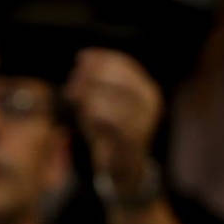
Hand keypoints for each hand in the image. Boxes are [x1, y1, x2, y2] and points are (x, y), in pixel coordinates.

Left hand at [64, 49, 164, 189]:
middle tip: (72, 89)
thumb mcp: (108, 96)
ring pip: (105, 97)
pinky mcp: (130, 139)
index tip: (80, 62)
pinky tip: (89, 122)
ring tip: (80, 107)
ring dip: (86, 100)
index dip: (98, 60)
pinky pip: (105, 120)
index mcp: (148, 89)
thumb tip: (83, 58)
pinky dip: (91, 118)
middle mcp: (150, 103)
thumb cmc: (112, 127)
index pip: (121, 63)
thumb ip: (98, 75)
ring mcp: (143, 121)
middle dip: (87, 78)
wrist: (125, 166)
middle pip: (112, 76)